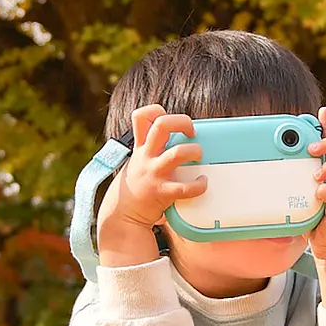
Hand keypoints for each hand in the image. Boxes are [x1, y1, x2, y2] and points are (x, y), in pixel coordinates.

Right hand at [97, 104, 205, 266]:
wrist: (122, 215)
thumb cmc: (136, 185)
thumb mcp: (136, 161)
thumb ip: (149, 147)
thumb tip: (174, 136)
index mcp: (141, 147)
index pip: (142, 115)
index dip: (158, 110)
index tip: (172, 122)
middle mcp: (146, 156)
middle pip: (162, 125)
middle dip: (182, 121)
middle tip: (191, 132)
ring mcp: (154, 173)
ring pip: (177, 153)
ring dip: (193, 151)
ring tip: (198, 156)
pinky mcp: (161, 192)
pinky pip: (185, 187)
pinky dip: (199, 185)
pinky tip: (202, 183)